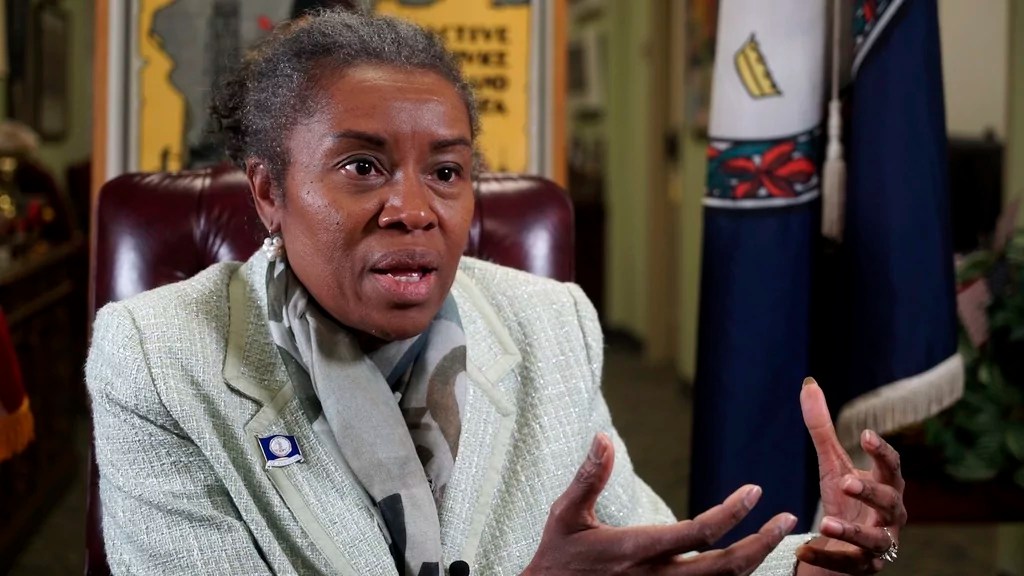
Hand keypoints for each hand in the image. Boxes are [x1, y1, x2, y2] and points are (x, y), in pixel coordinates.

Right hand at [523, 433, 798, 575]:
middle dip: (761, 543)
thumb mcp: (565, 514)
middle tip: (787, 519)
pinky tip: (746, 561)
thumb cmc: (557, 556)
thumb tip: (604, 436)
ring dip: (753, 562)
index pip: (698, 532)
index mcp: (637, 550)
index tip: (755, 491)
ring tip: (776, 538)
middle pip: (724, 567)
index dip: (731, 512)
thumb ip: (589, 477)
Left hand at [796, 378, 906, 574]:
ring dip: (852, 532)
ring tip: (826, 523)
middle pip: (890, 502)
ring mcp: (881, 544)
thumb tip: (808, 383)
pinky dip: (828, 557)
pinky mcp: (865, 567)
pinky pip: (849, 564)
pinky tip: (805, 548)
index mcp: (887, 486)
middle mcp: (891, 515)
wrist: (843, 546)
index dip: (883, 452)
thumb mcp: (832, 463)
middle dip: (870, 492)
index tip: (869, 436)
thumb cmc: (845, 499)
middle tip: (846, 482)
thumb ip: (822, 428)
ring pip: (875, 540)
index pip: (892, 466)